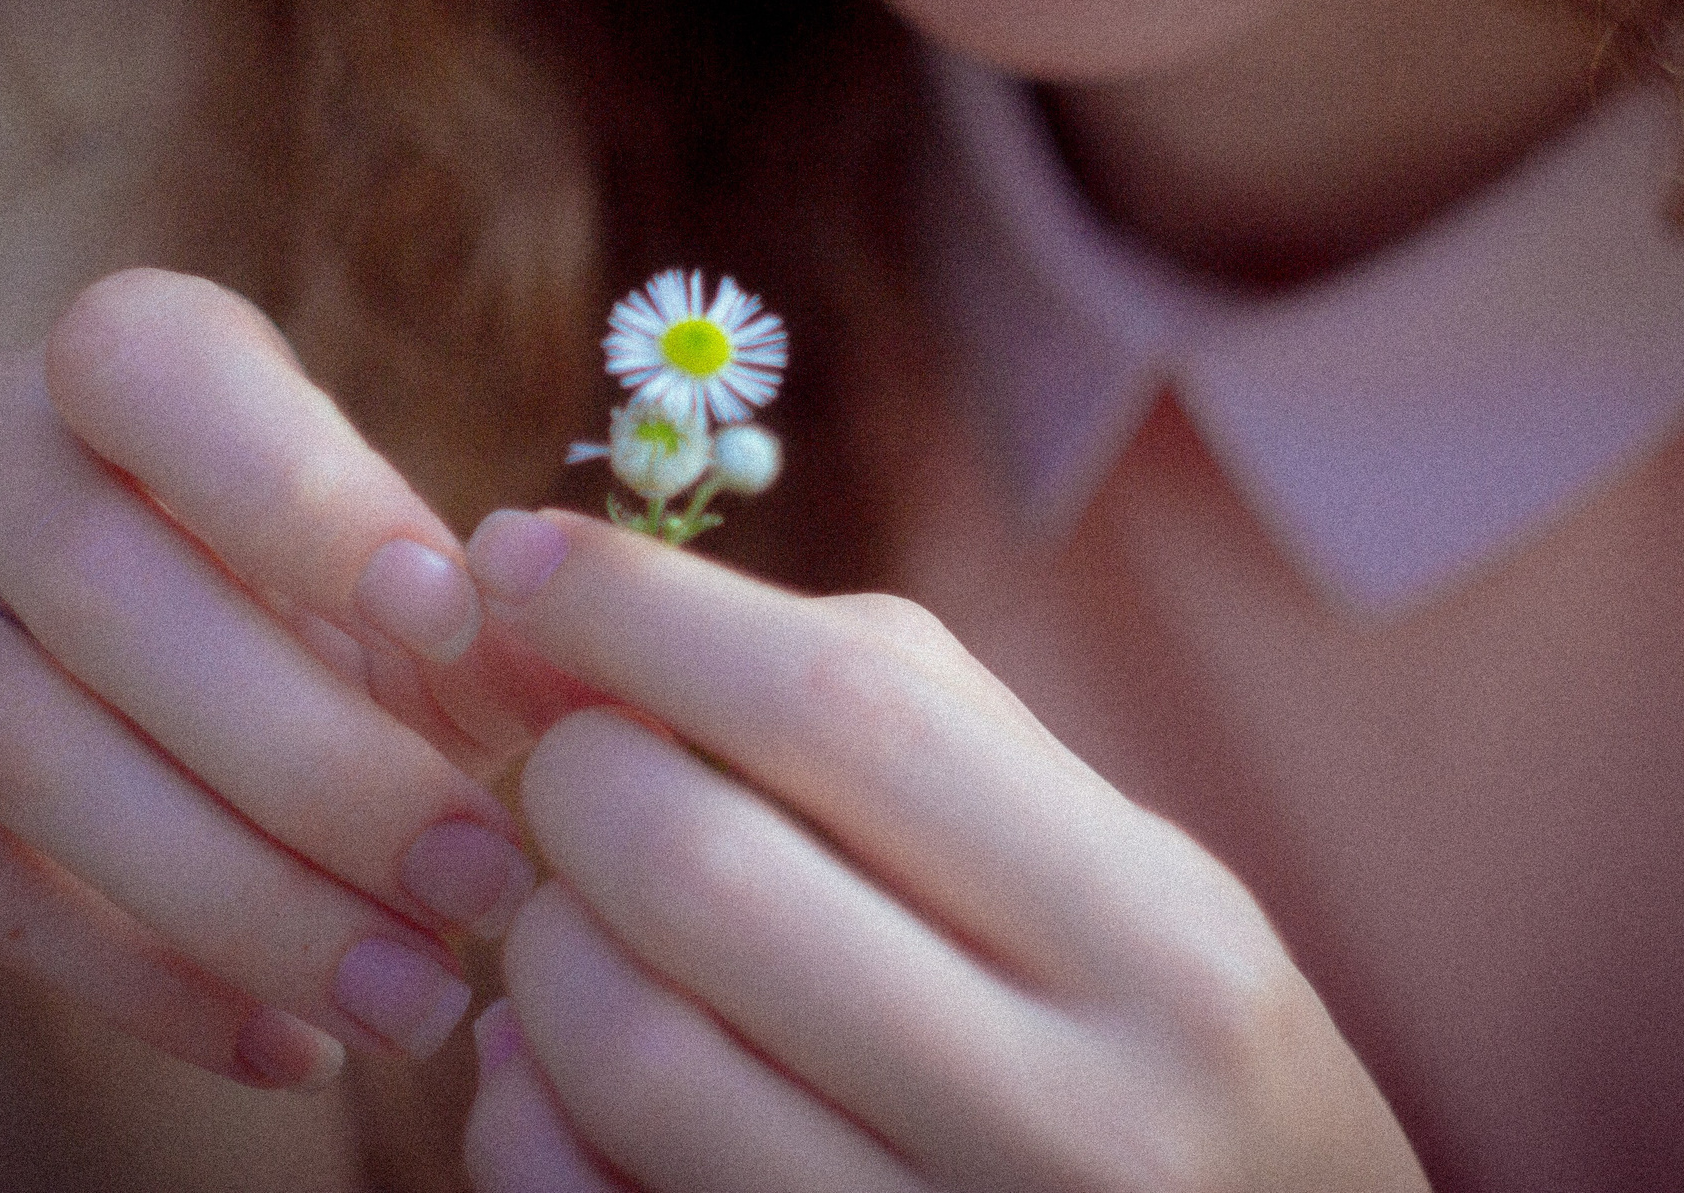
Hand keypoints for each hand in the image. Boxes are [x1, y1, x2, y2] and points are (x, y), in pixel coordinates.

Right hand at [0, 270, 591, 1088]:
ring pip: (28, 755)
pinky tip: (289, 1043)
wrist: (135, 713)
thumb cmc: (311, 614)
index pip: (156, 372)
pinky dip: (143, 980)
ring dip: (241, 898)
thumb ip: (491, 628)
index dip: (298, 493)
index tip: (450, 622)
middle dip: (316, 762)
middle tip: (482, 883)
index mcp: (114, 354)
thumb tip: (582, 681)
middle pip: (107, 594)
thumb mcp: (408, 596)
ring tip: (413, 999)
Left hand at [456, 510, 1430, 1191]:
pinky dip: (523, 1114)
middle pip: (703, 871)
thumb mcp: (1118, 877)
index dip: (647, 613)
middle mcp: (1076, 1125)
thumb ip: (898, 725)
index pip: (850, 713)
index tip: (527, 559)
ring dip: (545, 944)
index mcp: (1160, 947)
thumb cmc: (1160, 1054)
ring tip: (581, 917)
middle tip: (573, 764)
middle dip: (577, 778)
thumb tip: (597, 616)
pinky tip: (559, 1071)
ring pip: (625, 1049)